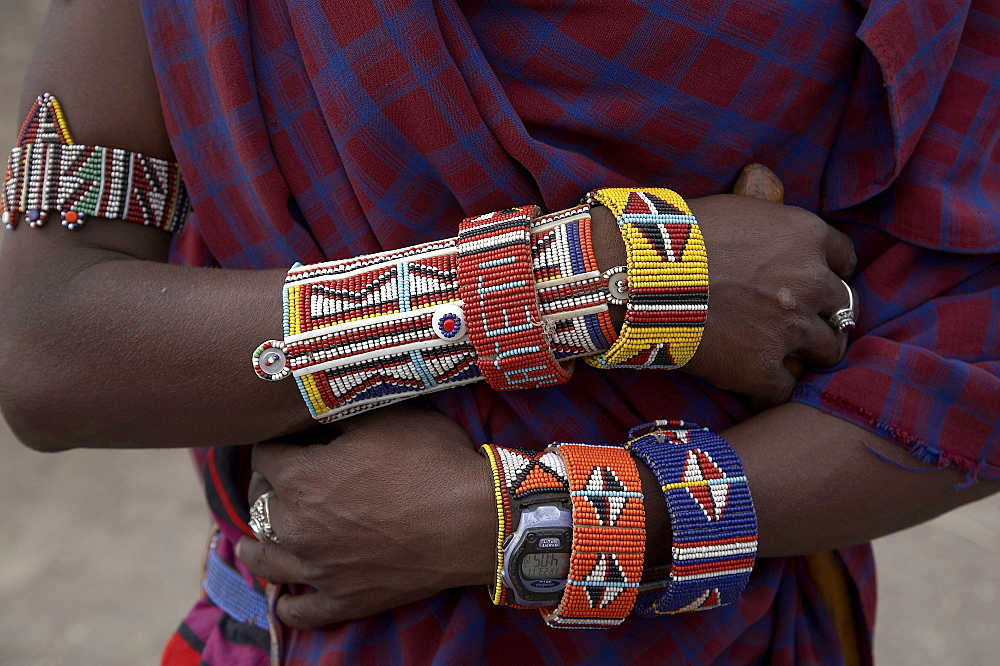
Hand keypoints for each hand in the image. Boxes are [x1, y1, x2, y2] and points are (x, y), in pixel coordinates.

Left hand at [236, 406, 495, 628]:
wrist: (473, 521)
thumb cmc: (431, 461)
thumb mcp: (387, 417)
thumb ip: (341, 415)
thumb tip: (318, 413)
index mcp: (301, 477)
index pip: (264, 456)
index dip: (276, 444)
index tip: (289, 441)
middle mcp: (297, 526)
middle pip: (258, 506)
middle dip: (265, 489)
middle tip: (279, 481)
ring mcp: (317, 569)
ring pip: (264, 560)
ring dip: (257, 546)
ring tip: (257, 540)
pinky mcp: (343, 600)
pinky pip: (299, 611)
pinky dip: (287, 603)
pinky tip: (285, 596)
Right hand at [681, 193, 856, 405]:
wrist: (639, 276)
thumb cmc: (676, 235)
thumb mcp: (734, 208)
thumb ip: (765, 217)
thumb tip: (768, 201)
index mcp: (805, 237)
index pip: (844, 259)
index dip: (828, 272)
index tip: (813, 282)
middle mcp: (810, 282)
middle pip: (843, 306)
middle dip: (825, 314)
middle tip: (802, 321)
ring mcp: (790, 329)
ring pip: (828, 350)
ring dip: (810, 352)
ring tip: (787, 356)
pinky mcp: (763, 370)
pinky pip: (784, 388)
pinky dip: (770, 388)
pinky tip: (753, 383)